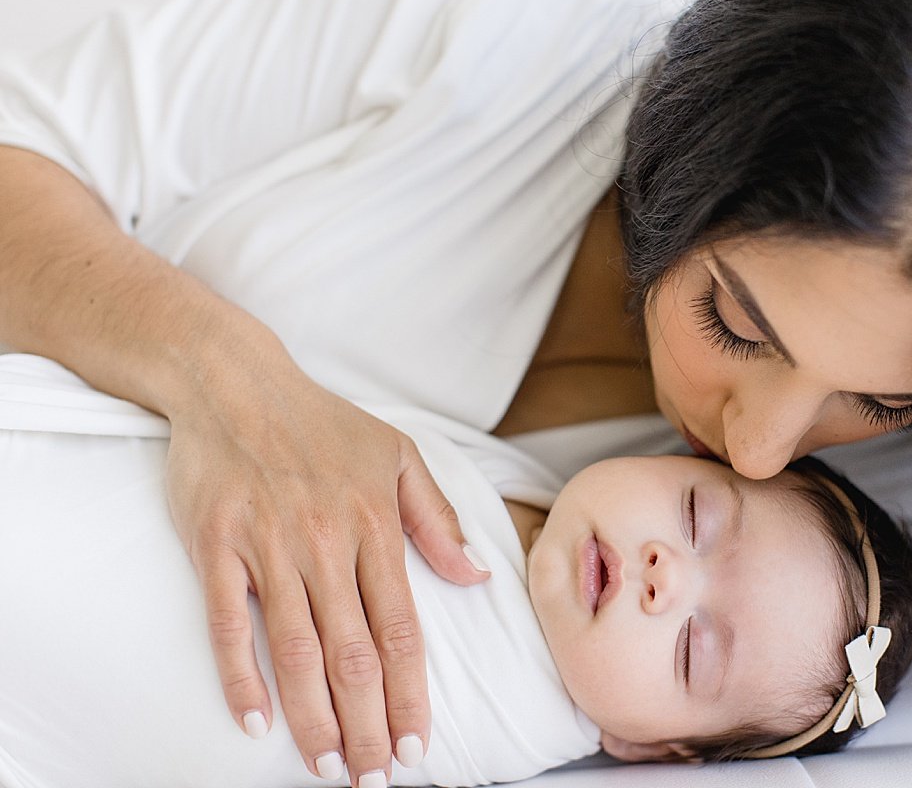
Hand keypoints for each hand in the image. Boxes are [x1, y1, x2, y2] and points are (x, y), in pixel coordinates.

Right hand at [165, 366, 487, 786]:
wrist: (234, 381)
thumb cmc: (321, 422)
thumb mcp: (399, 455)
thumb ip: (436, 521)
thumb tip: (476, 575)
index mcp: (375, 525)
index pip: (401, 629)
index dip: (410, 694)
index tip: (417, 745)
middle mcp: (326, 542)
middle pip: (352, 654)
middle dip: (367, 725)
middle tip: (373, 778)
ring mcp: (268, 546)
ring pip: (295, 649)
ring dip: (312, 716)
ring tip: (327, 765)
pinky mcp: (216, 546)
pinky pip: (228, 623)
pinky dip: (239, 676)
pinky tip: (253, 722)